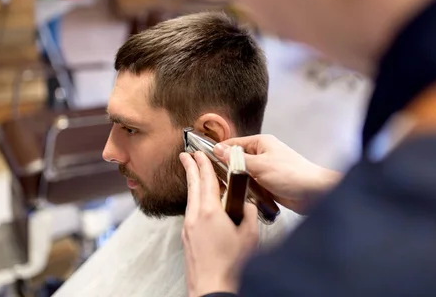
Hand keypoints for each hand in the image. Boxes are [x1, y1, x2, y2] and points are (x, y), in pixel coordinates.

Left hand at [180, 151, 258, 296]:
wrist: (212, 287)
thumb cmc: (230, 264)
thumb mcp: (249, 234)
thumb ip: (248, 214)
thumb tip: (246, 204)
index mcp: (209, 211)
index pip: (206, 180)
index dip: (203, 164)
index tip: (199, 152)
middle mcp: (195, 217)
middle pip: (192, 186)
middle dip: (190, 168)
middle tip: (186, 155)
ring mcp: (188, 228)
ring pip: (190, 199)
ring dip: (192, 184)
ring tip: (193, 175)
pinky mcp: (187, 239)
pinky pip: (190, 212)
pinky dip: (194, 200)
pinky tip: (200, 204)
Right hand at [214, 135, 341, 213]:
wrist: (313, 192)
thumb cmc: (291, 174)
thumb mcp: (260, 165)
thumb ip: (237, 159)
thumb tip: (218, 150)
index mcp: (262, 143)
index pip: (234, 143)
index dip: (219, 150)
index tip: (204, 158)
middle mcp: (263, 154)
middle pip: (238, 159)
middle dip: (227, 169)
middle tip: (212, 178)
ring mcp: (266, 169)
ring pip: (244, 174)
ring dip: (238, 181)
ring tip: (224, 189)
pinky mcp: (269, 184)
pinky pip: (252, 185)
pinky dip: (247, 190)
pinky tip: (239, 196)